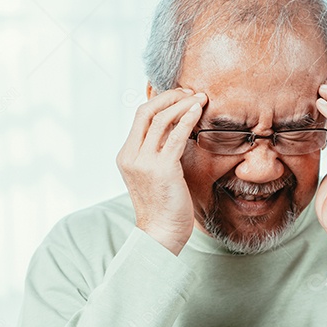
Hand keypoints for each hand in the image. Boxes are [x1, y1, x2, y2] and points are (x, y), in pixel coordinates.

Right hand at [116, 87, 206, 254]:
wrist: (161, 234)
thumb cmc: (163, 206)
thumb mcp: (155, 174)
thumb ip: (158, 153)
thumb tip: (176, 130)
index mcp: (126, 156)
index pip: (140, 116)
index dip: (160, 101)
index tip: (180, 96)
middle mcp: (131, 156)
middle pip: (146, 111)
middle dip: (169, 96)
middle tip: (190, 92)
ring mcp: (144, 162)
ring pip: (160, 120)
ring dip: (182, 104)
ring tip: (200, 97)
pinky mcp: (162, 169)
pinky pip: (174, 136)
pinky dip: (187, 118)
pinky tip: (198, 110)